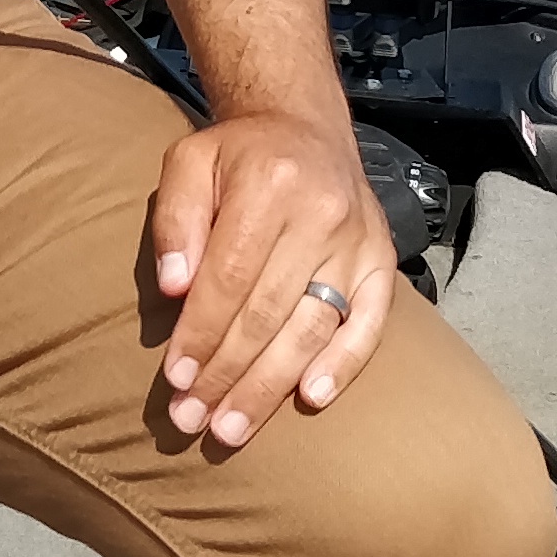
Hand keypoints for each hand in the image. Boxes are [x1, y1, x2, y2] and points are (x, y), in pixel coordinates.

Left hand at [148, 108, 392, 451]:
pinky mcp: (382, 261)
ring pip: (312, 328)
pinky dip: (343, 365)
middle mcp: (322, 214)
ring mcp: (358, 242)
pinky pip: (369, 324)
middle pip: (268, 312)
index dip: (201, 333)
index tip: (176, 379)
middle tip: (192, 420)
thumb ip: (175, 221)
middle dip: (226, 373)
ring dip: (270, 387)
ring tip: (231, 429)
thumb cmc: (238, 155)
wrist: (305, 127)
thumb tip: (174, 288)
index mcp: (269, 183)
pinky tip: (310, 399)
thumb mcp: (189, 163)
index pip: (230, 277)